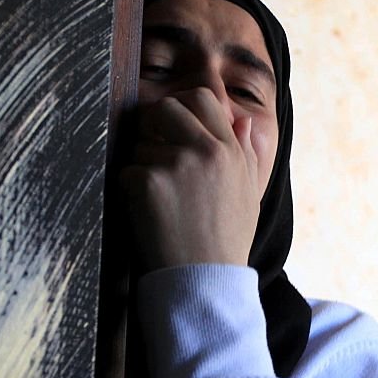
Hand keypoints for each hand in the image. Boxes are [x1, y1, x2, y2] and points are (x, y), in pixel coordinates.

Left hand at [119, 88, 263, 269]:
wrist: (206, 280)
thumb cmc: (227, 240)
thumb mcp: (249, 193)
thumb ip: (246, 153)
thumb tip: (243, 119)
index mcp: (230, 150)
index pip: (202, 97)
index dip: (181, 107)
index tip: (172, 127)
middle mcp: (206, 150)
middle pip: (166, 107)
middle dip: (152, 125)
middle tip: (152, 152)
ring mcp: (177, 164)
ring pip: (141, 144)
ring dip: (142, 167)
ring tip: (160, 201)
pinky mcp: (150, 182)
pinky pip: (127, 171)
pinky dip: (131, 191)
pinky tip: (149, 215)